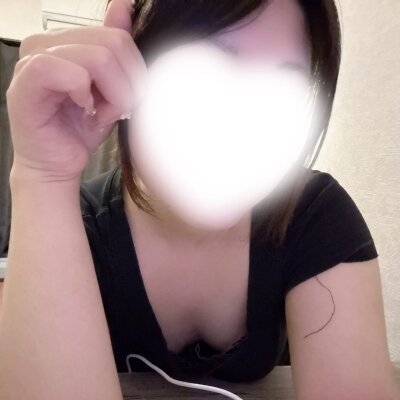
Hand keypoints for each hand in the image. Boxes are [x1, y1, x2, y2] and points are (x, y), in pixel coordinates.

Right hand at [6, 0, 146, 181]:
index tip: (128, 100)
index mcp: (67, 40)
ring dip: (110, 94)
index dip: (134, 73)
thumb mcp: (110, 89)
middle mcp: (47, 42)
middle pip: (112, 45)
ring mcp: (33, 59)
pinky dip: (83, 93)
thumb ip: (115, 50)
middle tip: (115, 110)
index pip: (119, 38)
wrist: (58, 162)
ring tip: (98, 113)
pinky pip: (63, 70)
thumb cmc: (81, 128)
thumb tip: (124, 5)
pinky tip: (83, 109)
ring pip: (96, 58)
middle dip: (125, 86)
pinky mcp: (26, 82)